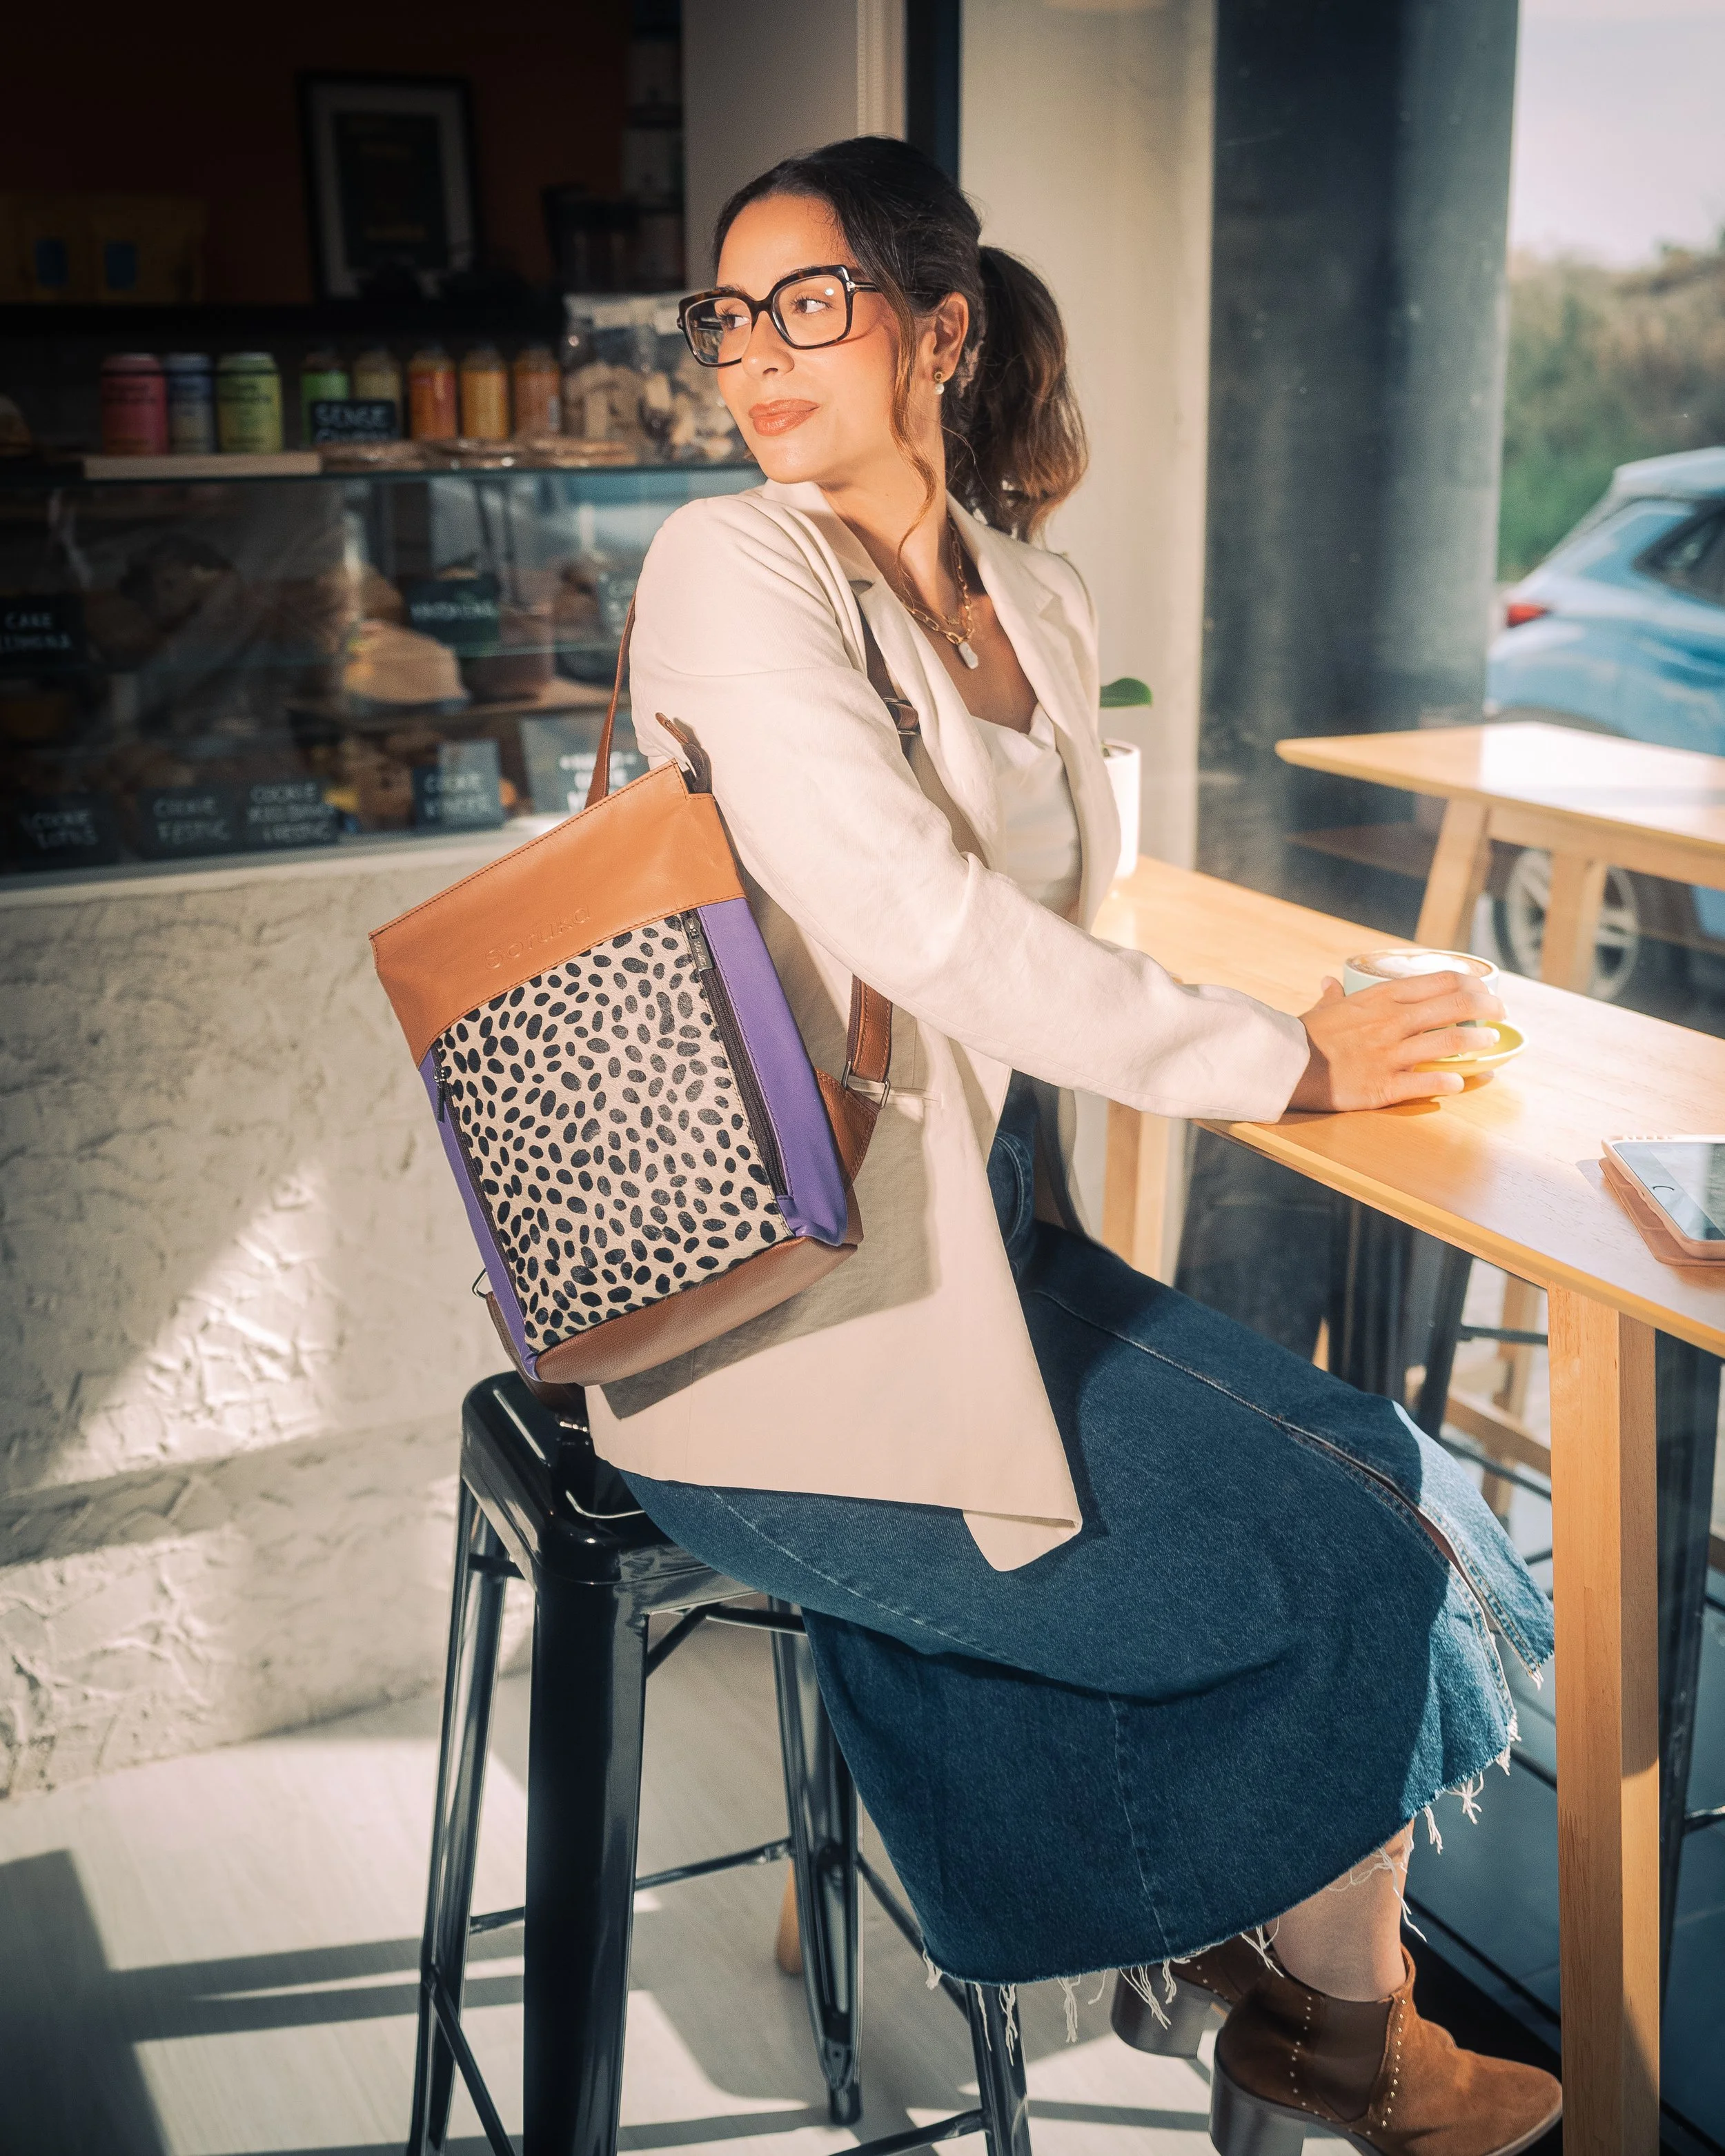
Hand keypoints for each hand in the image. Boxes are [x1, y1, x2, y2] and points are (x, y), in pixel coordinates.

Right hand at [1290, 971, 1505, 1111]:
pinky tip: (1461, 1082)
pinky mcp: (1384, 1085)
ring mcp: (1389, 1054)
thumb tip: (1329, 981)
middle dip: (1486, 1008)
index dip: (1472, 983)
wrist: (1283, 1066)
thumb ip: (1333, 995)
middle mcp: (1391, 1022)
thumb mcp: (1323, 1008)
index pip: (1440, 980)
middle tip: (1500, 1014)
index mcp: (1380, 998)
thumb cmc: (1304, 1036)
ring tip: (1490, 1043)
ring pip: (1448, 1042)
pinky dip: (1448, 1082)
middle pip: (1454, 1006)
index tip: (1485, 989)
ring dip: (1476, 1042)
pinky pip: (1425, 1083)